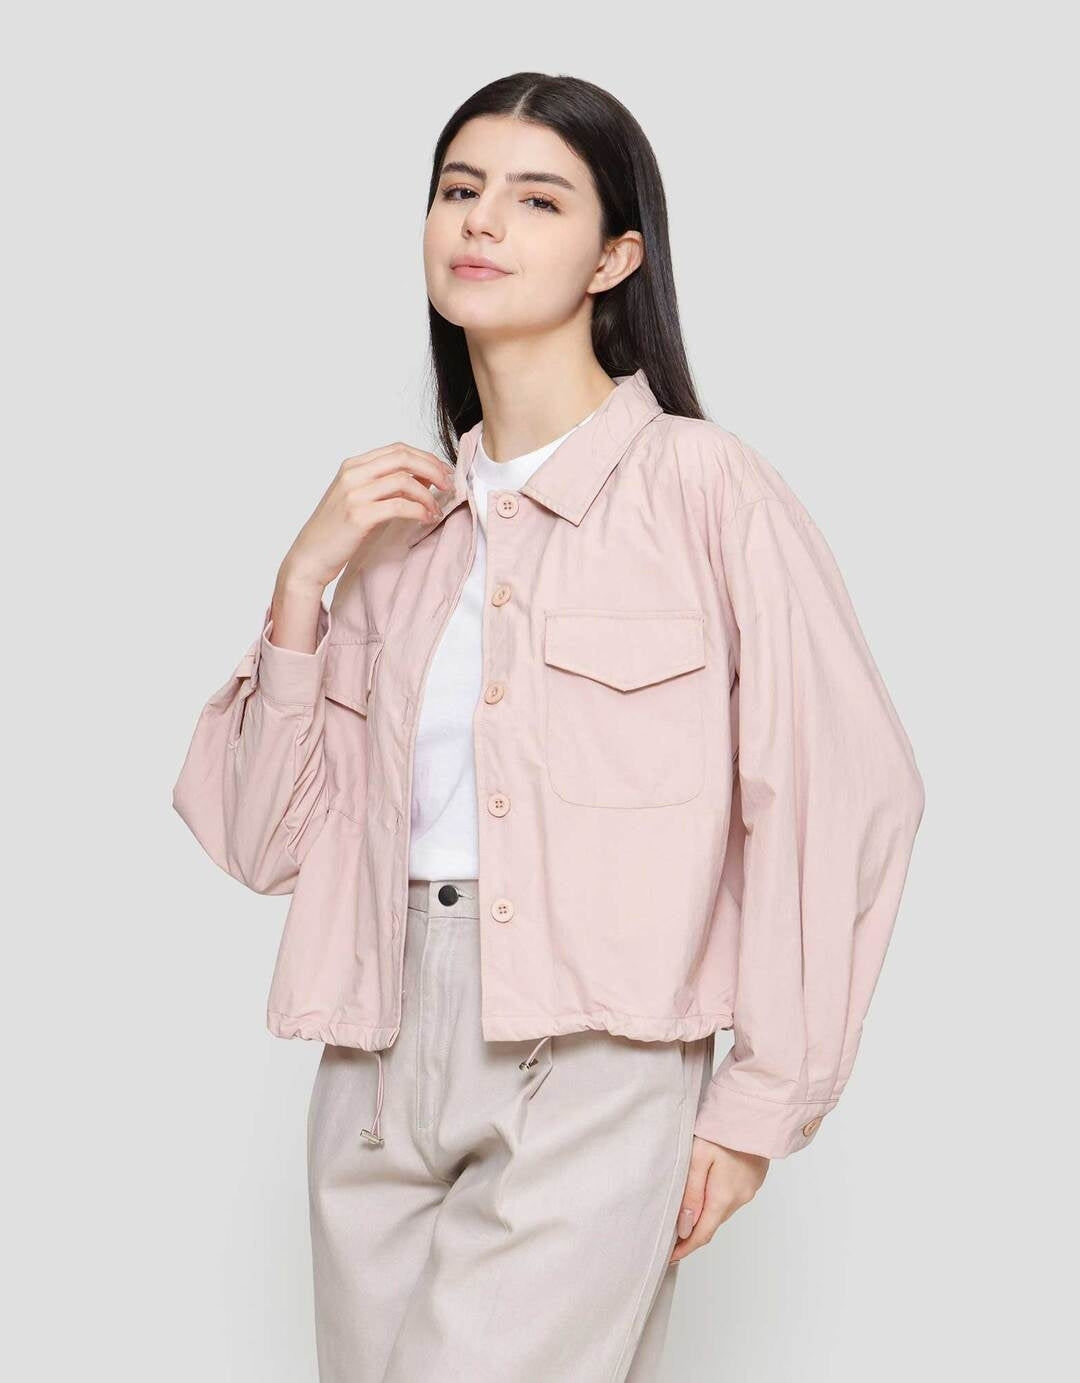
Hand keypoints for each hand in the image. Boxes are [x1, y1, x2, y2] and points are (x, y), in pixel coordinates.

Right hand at [282, 442, 455, 592]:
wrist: (310, 556)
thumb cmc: (338, 531)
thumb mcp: (363, 500)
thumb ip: (388, 486)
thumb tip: (425, 478)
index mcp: (353, 466)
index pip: (398, 449)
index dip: (426, 458)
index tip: (444, 472)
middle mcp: (353, 474)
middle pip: (403, 457)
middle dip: (433, 469)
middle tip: (450, 485)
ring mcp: (354, 493)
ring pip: (404, 480)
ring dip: (428, 495)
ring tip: (436, 510)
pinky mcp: (358, 515)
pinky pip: (399, 505)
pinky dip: (419, 511)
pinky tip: (425, 519)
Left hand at [669, 1137, 768, 1262]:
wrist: (755, 1111)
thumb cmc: (723, 1129)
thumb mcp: (698, 1158)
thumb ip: (691, 1194)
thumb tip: (685, 1228)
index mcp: (724, 1197)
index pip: (702, 1234)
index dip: (685, 1249)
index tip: (669, 1258)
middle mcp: (740, 1198)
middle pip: (712, 1223)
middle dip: (692, 1233)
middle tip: (670, 1238)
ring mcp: (749, 1189)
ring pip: (721, 1210)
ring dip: (704, 1215)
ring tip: (684, 1215)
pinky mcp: (753, 1178)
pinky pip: (731, 1197)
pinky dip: (716, 1201)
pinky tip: (706, 1192)